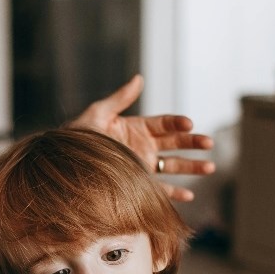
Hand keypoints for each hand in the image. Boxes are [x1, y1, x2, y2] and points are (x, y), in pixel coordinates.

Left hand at [68, 74, 214, 201]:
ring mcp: (142, 167)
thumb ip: (120, 98)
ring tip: (210, 168)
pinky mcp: (138, 186)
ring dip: (192, 167)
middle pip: (175, 144)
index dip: (177, 123)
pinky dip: (174, 194)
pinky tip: (189, 195)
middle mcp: (143, 147)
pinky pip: (160, 191)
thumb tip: (139, 78)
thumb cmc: (78, 136)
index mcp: (137, 128)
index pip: (164, 124)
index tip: (188, 124)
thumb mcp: (98, 113)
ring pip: (174, 167)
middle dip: (193, 143)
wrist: (63, 163)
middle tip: (209, 143)